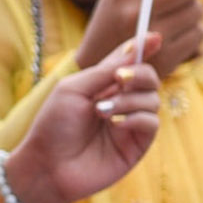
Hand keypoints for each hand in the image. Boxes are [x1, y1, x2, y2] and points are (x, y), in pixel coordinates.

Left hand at [3, 36, 163, 202]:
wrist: (47, 166)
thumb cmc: (53, 126)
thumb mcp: (74, 89)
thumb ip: (105, 70)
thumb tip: (135, 47)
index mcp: (102, 86)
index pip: (129, 63)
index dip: (143, 48)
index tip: (154, 37)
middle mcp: (120, 102)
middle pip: (149, 78)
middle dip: (139, 73)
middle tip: (118, 79)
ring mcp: (130, 124)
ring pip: (153, 98)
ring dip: (128, 99)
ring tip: (101, 112)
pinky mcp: (137, 145)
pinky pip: (152, 122)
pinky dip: (136, 118)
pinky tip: (115, 125)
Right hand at [80, 0, 202, 74]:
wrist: (100, 68)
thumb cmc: (115, 20)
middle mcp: (135, 12)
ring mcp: (152, 37)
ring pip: (199, 9)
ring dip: (190, 11)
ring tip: (167, 19)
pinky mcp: (167, 58)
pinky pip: (199, 33)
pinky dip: (191, 32)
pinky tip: (171, 38)